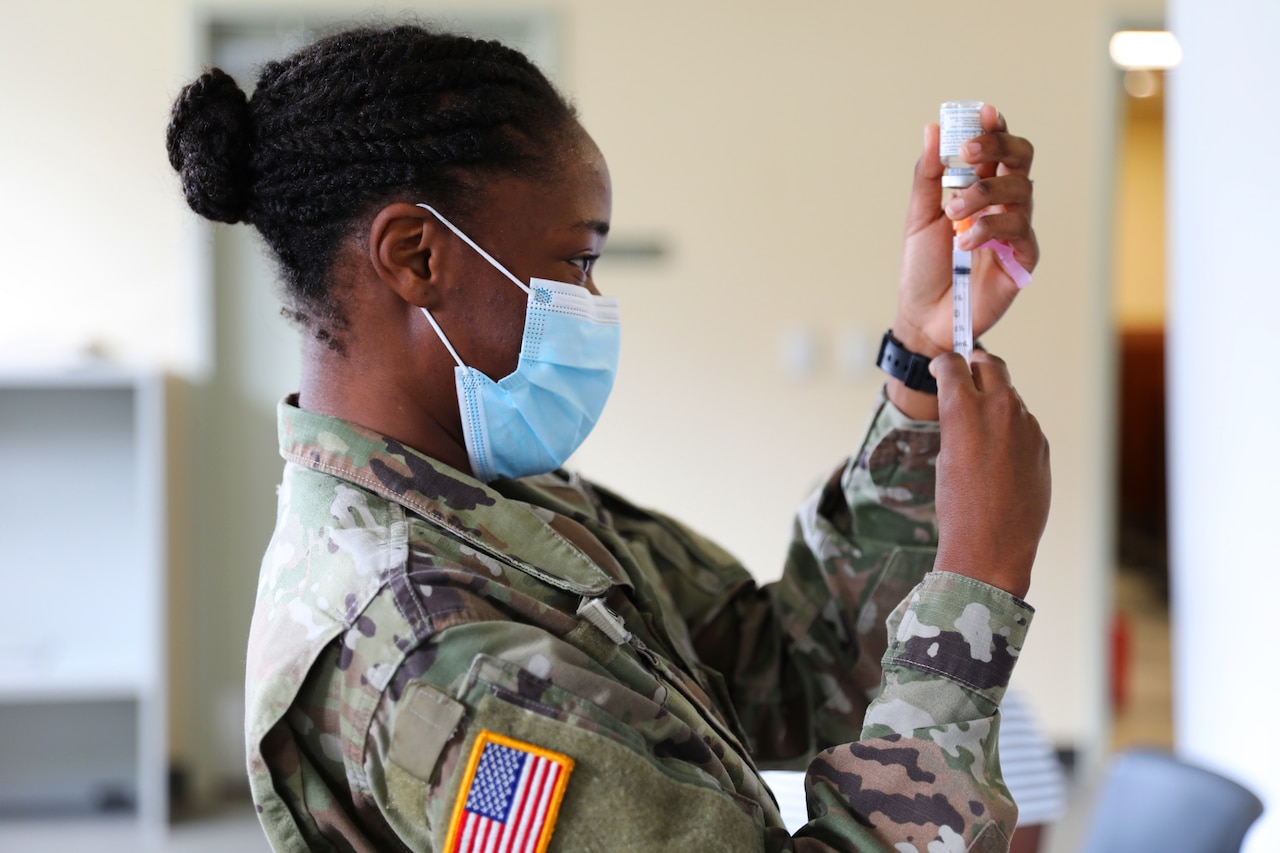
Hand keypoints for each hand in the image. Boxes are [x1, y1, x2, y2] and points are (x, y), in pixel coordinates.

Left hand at [887, 105, 1037, 419]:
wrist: (923, 316)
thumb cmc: (923, 267)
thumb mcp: (918, 217)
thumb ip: (928, 176)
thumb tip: (932, 129)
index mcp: (979, 188)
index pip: (996, 148)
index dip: (994, 128)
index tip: (981, 113)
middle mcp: (1002, 204)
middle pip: (1020, 160)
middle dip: (998, 147)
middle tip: (968, 153)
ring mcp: (1015, 230)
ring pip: (1021, 191)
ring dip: (983, 194)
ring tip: (953, 213)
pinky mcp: (1022, 260)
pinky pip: (1019, 232)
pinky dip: (990, 230)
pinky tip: (965, 243)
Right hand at [930, 351, 1049, 598]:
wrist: (992, 544)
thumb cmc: (958, 506)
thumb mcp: (946, 456)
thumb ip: (958, 421)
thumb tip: (967, 407)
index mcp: (964, 408)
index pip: (954, 363)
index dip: (945, 364)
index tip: (942, 368)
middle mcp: (999, 408)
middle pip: (991, 364)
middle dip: (976, 364)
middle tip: (968, 371)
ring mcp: (1026, 425)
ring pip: (1010, 397)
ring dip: (996, 401)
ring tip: (982, 431)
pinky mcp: (1042, 443)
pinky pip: (1024, 425)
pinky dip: (1011, 430)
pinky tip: (1000, 457)